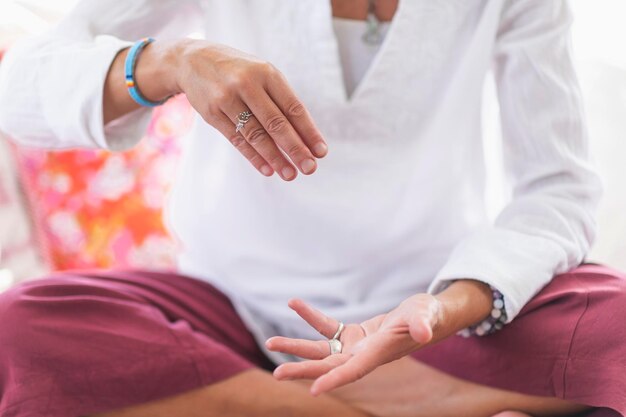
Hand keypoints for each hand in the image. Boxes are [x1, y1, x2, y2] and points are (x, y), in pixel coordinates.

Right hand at [174, 40, 327, 179]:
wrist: (192, 60)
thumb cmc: (238, 71)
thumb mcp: (261, 75)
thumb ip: (281, 101)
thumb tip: (304, 137)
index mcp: (267, 73)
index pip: (293, 108)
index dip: (308, 132)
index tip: (321, 152)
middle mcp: (248, 84)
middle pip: (276, 123)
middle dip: (295, 148)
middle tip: (309, 168)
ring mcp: (227, 99)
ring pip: (256, 135)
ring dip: (275, 158)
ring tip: (290, 174)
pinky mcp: (212, 113)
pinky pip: (237, 139)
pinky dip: (254, 156)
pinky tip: (268, 169)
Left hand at [266, 295, 442, 395]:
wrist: (425, 315)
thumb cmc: (428, 315)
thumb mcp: (426, 315)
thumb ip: (423, 324)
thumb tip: (423, 331)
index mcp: (378, 354)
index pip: (353, 371)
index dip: (334, 380)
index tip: (313, 389)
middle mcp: (362, 355)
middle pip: (328, 366)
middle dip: (303, 370)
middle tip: (276, 373)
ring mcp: (355, 346)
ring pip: (321, 349)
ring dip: (296, 346)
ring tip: (270, 342)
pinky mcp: (352, 335)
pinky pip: (326, 326)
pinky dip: (310, 316)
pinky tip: (293, 303)